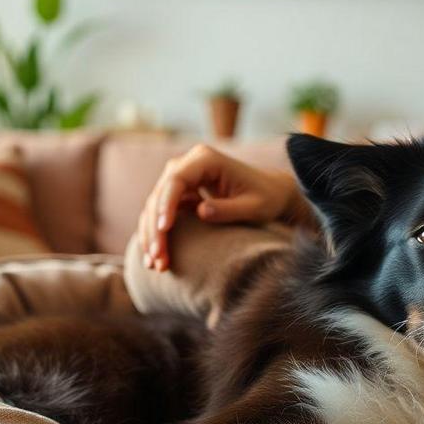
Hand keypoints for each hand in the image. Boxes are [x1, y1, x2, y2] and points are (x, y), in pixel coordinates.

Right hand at [137, 144, 298, 270]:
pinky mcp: (180, 193)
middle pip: (160, 194)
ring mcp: (181, 178)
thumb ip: (229, 209)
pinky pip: (159, 214)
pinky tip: (153, 258)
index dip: (166, 204)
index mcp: (206, 159)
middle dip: (155, 228)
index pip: (177, 179)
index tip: (163, 229)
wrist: (271, 193)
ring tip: (154, 264)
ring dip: (151, 236)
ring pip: (154, 206)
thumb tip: (201, 211)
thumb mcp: (254, 207)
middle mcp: (189, 164)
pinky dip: (156, 235)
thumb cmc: (267, 199)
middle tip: (157, 257)